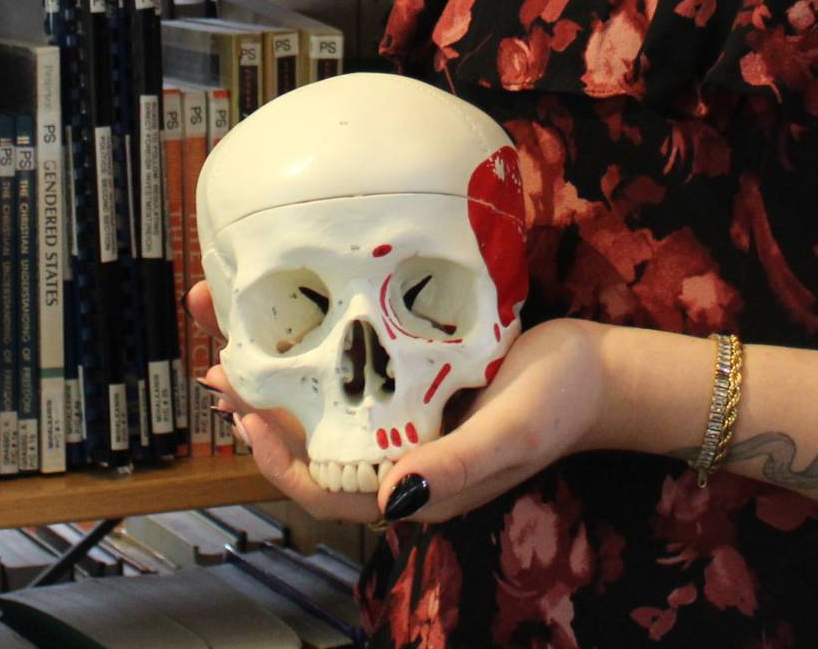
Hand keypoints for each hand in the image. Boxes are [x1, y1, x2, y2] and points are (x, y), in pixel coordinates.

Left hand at [188, 282, 615, 526]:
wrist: (601, 371)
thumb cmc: (560, 402)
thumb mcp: (511, 432)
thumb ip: (457, 466)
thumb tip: (394, 503)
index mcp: (416, 486)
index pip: (326, 489)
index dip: (278, 460)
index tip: (247, 414)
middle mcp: (398, 460)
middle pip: (310, 443)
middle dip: (259, 403)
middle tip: (217, 357)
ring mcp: (403, 421)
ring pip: (322, 406)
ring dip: (276, 371)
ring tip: (230, 330)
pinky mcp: (412, 384)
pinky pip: (348, 375)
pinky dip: (314, 347)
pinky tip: (293, 313)